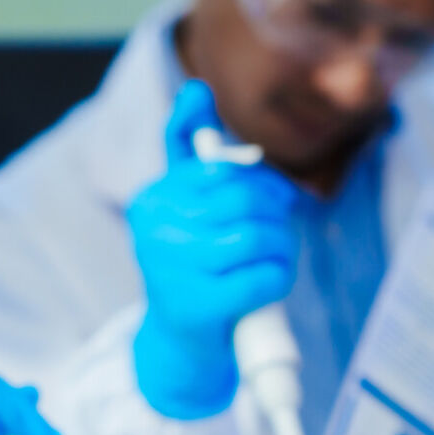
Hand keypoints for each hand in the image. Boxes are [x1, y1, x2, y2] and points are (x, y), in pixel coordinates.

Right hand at [127, 80, 298, 419]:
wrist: (178, 346)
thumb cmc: (191, 267)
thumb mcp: (184, 207)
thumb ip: (190, 150)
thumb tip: (196, 88)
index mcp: (152, 199)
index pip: (210, 162)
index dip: (254, 176)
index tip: (255, 183)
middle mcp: (154, 229)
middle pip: (242, 195)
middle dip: (274, 210)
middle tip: (278, 228)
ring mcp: (172, 267)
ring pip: (257, 234)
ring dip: (281, 247)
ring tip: (274, 259)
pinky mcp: (198, 305)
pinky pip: (264, 275)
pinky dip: (279, 278)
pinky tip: (269, 285)